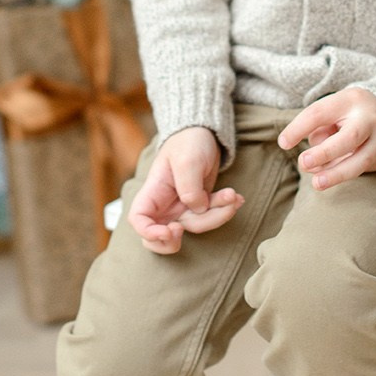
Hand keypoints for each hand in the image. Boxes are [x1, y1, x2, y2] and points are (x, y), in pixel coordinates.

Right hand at [127, 125, 243, 254]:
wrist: (205, 134)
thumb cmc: (189, 142)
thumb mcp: (188, 160)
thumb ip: (189, 188)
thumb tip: (197, 209)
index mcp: (153, 192)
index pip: (139, 219)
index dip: (149, 232)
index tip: (171, 231)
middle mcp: (164, 205)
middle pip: (161, 237)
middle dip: (177, 241)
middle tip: (189, 226)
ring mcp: (181, 208)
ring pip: (195, 227)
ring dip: (218, 215)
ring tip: (233, 195)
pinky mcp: (199, 207)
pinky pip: (211, 217)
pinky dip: (225, 209)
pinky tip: (236, 197)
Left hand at [277, 86, 375, 190]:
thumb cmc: (351, 113)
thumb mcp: (335, 109)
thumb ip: (320, 129)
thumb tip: (310, 160)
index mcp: (349, 100)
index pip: (319, 113)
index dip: (298, 128)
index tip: (283, 143)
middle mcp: (367, 119)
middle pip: (348, 138)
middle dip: (324, 153)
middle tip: (303, 162)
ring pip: (360, 161)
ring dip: (336, 174)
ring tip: (316, 184)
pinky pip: (363, 168)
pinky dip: (343, 174)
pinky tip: (328, 178)